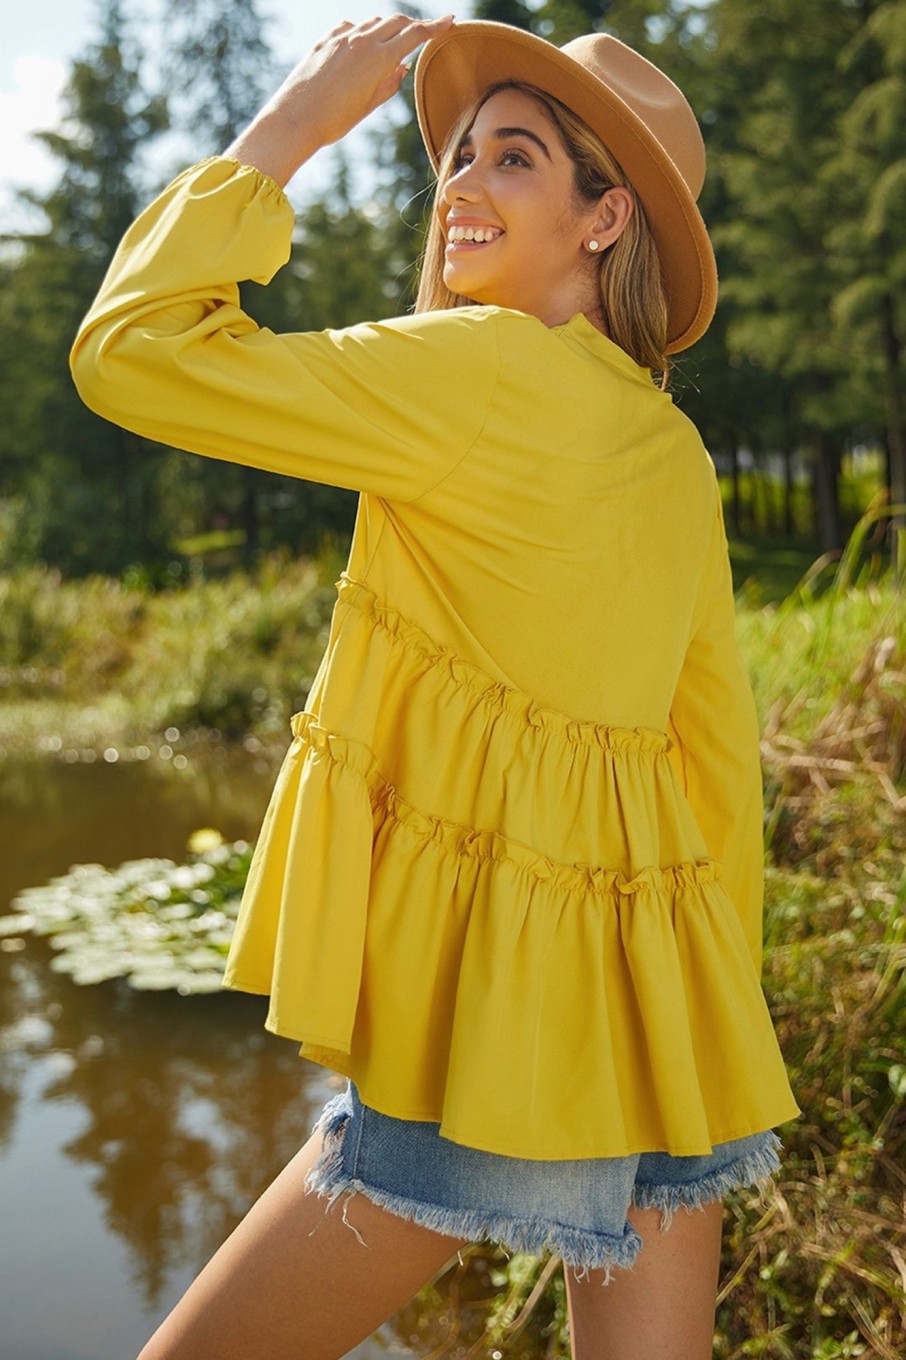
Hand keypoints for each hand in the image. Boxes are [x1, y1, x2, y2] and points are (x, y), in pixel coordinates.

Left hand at [226, 13, 454, 186]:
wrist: (295, 119)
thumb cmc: (334, 121)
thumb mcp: (369, 106)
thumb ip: (389, 83)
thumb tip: (402, 65)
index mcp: (379, 58)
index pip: (415, 34)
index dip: (435, 27)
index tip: (450, 21)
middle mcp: (362, 41)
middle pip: (396, 21)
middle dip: (412, 25)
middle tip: (422, 33)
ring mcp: (342, 37)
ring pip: (373, 21)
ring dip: (387, 28)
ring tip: (390, 44)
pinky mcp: (325, 40)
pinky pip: (351, 27)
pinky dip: (362, 32)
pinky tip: (360, 46)